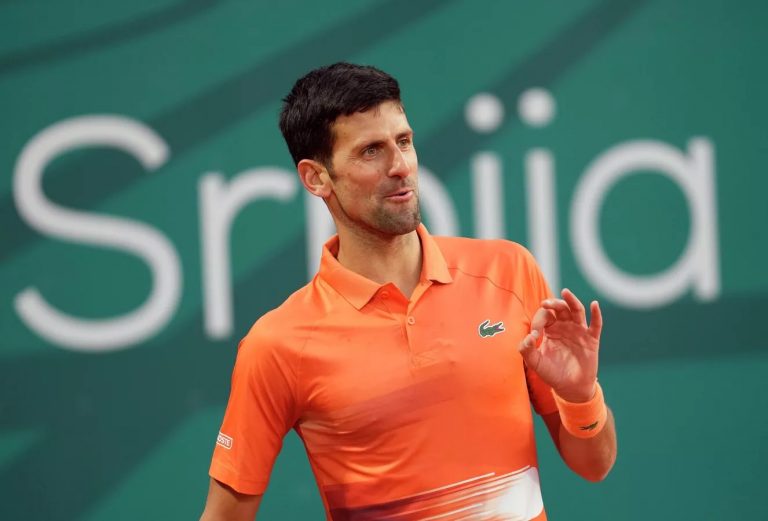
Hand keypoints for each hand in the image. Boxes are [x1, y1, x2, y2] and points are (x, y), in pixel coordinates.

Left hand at [518, 288, 602, 402]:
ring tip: (565, 292)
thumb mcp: (535, 363)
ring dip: (571, 301)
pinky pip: (596, 324)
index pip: (544, 316)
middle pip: (560, 308)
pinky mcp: (591, 339)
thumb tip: (529, 336)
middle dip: (553, 304)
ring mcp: (579, 331)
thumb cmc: (551, 373)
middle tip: (545, 303)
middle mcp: (564, 327)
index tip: (535, 335)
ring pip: (576, 311)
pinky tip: (594, 304)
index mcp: (550, 330)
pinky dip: (596, 314)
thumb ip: (527, 350)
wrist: (570, 388)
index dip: (538, 321)